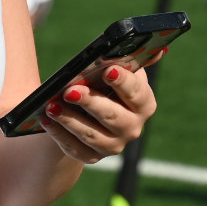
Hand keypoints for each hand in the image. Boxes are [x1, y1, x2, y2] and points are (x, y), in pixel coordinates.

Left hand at [38, 62, 158, 164]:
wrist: (88, 113)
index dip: (123, 82)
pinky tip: (46, 120)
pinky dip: (59, 134)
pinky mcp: (92, 156)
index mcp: (144, 103)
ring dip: (70, 119)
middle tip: (70, 90)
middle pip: (113, 117)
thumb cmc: (104, 84)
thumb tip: (160, 49)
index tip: (107, 70)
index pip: (136, 93)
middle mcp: (133, 128)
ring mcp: (113, 145)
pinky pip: (75, 148)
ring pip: (92, 135)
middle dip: (91, 102)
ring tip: (51, 105)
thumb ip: (133, 60)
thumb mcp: (117, 70)